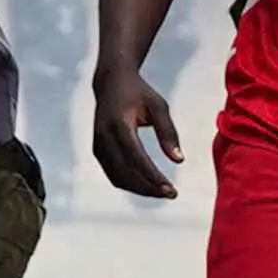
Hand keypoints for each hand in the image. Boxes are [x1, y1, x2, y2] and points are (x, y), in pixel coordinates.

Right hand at [90, 60, 182, 200]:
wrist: (111, 82)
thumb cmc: (139, 93)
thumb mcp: (159, 107)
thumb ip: (168, 133)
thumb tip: (179, 160)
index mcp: (119, 125)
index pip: (136, 158)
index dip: (153, 176)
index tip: (170, 189)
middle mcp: (104, 137)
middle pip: (126, 172)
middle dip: (149, 187)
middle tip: (172, 194)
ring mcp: (98, 145)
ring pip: (117, 177)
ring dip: (140, 189)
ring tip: (163, 192)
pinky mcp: (97, 150)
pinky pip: (113, 173)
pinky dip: (130, 183)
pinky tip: (148, 185)